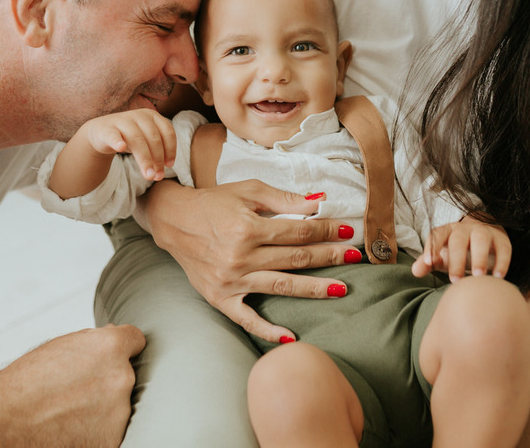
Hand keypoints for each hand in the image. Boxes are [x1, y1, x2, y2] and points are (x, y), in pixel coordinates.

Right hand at [0, 324, 144, 447]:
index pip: (136, 340)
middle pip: (125, 374)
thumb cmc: (26, 383)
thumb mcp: (61, 346)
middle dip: (107, 379)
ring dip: (102, 407)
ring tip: (67, 410)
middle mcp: (120, 378)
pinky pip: (111, 429)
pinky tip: (70, 426)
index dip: (123, 347)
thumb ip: (95, 342)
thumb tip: (115, 338)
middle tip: (76, 388)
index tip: (113, 355)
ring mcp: (118, 412)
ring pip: (119, 405)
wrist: (5, 420)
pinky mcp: (111, 440)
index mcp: (110, 348)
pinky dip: (96, 429)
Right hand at [79, 109, 176, 179]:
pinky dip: (117, 141)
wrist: (101, 132)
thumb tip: (160, 174)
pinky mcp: (107, 129)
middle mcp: (139, 116)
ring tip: (148, 175)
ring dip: (144, 159)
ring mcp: (122, 121)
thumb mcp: (146, 142)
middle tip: (157, 176)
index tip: (169, 165)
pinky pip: (113, 135)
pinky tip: (121, 148)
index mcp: (152, 116)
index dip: (170, 150)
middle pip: (153, 138)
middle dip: (157, 159)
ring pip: (136, 139)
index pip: (167, 132)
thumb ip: (156, 154)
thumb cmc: (129, 138)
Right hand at [138, 179, 358, 343]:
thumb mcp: (247, 191)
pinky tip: (290, 338)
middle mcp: (241, 256)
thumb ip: (283, 198)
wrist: (173, 221)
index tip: (348, 230)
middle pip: (296, 259)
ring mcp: (231, 280)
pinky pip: (246, 319)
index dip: (327, 229)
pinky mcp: (220, 298)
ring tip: (342, 289)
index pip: (299, 231)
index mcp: (248, 227)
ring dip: (315, 289)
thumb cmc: (213, 203)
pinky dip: (267, 331)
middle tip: (356, 257)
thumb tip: (319, 201)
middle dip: (330, 257)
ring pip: (282, 287)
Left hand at [412, 217, 511, 281]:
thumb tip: (416, 271)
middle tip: (456, 281)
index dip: (432, 247)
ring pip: (481, 239)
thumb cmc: (458, 249)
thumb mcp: (442, 255)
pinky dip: (502, 262)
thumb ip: (428, 262)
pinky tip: (498, 278)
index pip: (437, 234)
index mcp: (447, 231)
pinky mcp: (501, 239)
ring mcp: (484, 231)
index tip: (430, 263)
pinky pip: (503, 248)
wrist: (484, 235)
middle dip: (457, 259)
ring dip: (480, 258)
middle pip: (458, 239)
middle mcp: (465, 228)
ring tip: (479, 277)